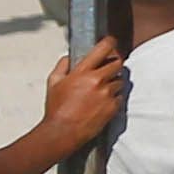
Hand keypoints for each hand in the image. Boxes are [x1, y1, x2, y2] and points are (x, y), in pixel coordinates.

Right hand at [40, 38, 128, 152]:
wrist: (63, 131)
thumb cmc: (56, 109)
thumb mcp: (53, 83)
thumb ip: (62, 66)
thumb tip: (69, 57)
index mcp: (82, 72)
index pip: (102, 49)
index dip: (110, 43)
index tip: (112, 41)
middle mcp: (97, 80)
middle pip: (118, 63)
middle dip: (115, 64)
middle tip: (109, 68)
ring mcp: (107, 93)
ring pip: (120, 81)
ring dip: (114, 83)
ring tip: (101, 91)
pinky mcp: (113, 106)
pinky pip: (120, 96)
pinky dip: (114, 97)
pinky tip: (103, 103)